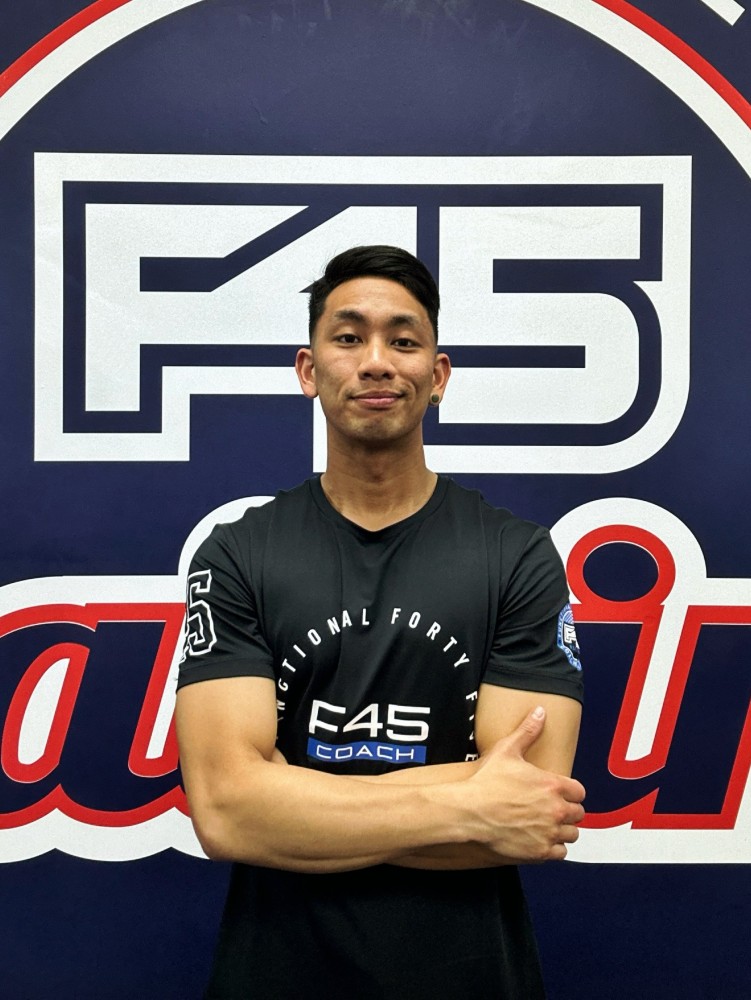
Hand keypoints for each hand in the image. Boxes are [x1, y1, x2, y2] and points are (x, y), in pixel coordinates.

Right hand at [466, 706, 584, 861]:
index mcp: (553, 785)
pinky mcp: (540, 852)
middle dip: (567, 811)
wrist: (469, 811)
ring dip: (562, 830)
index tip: (561, 793)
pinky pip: (560, 854)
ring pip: (571, 834)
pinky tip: (541, 840)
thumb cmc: (486, 782)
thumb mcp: (507, 750)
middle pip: (578, 814)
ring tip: (547, 825)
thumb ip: (528, 731)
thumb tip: (540, 712)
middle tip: (552, 809)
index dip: (569, 792)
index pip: (579, 792)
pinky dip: (553, 848)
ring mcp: (549, 832)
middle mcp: (556, 810)